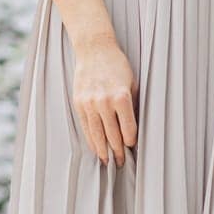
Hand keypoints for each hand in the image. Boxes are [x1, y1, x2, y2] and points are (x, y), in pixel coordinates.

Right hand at [72, 33, 137, 166]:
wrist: (95, 49)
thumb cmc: (118, 65)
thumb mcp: (133, 84)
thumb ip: (133, 106)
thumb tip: (135, 129)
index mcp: (121, 97)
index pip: (128, 129)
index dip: (131, 141)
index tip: (133, 148)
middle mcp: (104, 102)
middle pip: (112, 135)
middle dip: (118, 151)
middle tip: (122, 163)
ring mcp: (89, 103)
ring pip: (97, 134)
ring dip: (103, 150)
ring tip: (108, 161)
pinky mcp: (79, 103)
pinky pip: (86, 127)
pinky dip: (91, 140)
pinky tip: (96, 148)